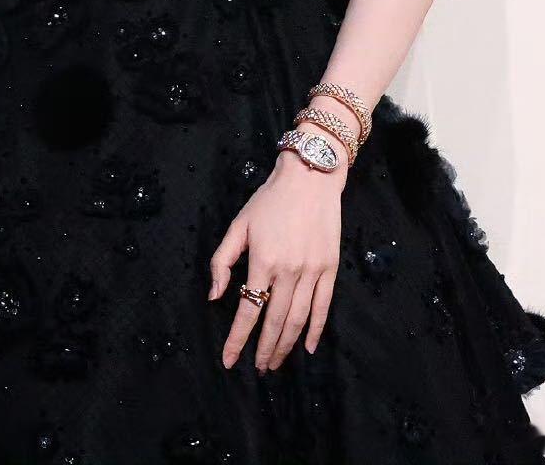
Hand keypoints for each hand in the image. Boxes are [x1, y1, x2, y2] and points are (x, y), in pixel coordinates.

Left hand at [208, 145, 345, 370]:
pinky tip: (309, 347)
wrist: (310, 178)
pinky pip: (323, 307)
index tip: (229, 360)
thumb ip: (222, 260)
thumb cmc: (270, 200)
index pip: (248, 310)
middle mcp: (289, 271)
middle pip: (275, 321)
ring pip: (299, 319)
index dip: (238, 339)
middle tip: (257, 367)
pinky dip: (316, 330)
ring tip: (276, 362)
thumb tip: (214, 296)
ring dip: (286, 345)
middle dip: (264, 349)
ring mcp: (312, 271)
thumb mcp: (238, 224)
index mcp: (263, 260)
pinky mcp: (329, 268)